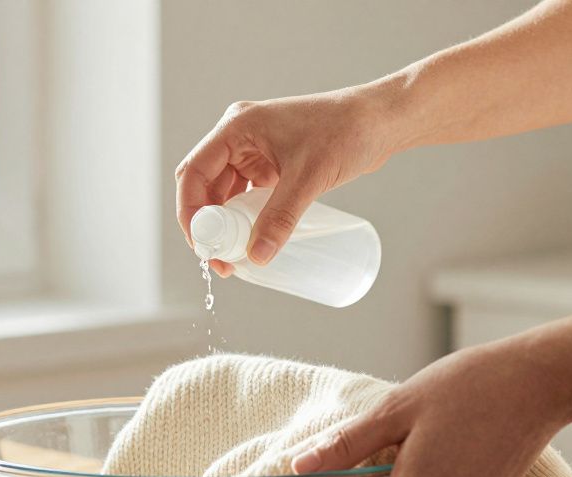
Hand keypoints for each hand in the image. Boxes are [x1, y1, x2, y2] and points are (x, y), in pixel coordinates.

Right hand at [175, 87, 397, 275]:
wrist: (380, 122)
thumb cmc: (346, 132)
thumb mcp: (308, 177)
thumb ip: (280, 218)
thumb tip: (257, 257)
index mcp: (237, 127)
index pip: (194, 172)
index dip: (191, 212)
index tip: (202, 245)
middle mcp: (239, 137)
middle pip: (205, 186)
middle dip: (208, 225)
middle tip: (219, 260)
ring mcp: (255, 150)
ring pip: (224, 193)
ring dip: (224, 225)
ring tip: (234, 258)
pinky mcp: (271, 163)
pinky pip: (245, 195)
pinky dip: (243, 218)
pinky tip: (250, 240)